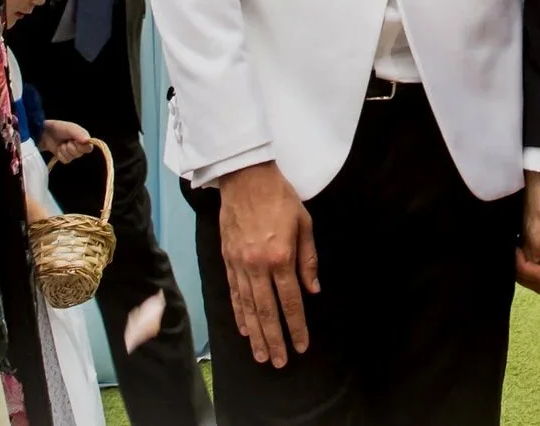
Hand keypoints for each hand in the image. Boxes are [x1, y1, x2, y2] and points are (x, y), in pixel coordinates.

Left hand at [39, 119, 96, 164]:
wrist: (44, 133)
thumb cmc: (58, 128)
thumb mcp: (69, 128)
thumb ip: (79, 133)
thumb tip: (88, 140)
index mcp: (83, 138)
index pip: (89, 148)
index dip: (82, 147)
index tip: (75, 141)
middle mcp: (79, 146)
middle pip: (79, 154)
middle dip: (70, 147)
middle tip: (66, 141)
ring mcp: (72, 153)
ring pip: (72, 158)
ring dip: (64, 150)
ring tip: (61, 143)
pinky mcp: (64, 157)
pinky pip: (65, 160)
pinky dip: (60, 155)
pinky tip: (58, 149)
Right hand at [217, 161, 317, 366]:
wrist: (245, 177)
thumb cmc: (280, 197)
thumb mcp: (304, 223)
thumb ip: (309, 259)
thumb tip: (312, 289)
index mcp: (281, 257)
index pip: (291, 301)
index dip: (297, 326)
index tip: (301, 346)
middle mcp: (258, 266)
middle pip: (267, 311)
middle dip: (274, 339)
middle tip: (278, 362)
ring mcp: (240, 264)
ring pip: (248, 307)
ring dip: (255, 334)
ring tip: (261, 354)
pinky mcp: (227, 260)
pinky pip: (233, 293)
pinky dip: (238, 313)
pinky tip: (244, 329)